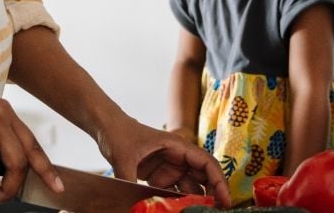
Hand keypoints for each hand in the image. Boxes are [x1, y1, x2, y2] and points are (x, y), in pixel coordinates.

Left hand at [98, 116, 230, 207]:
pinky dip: (179, 204)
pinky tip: (178, 212)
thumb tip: (133, 202)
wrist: (108, 128)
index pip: (206, 163)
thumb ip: (129, 179)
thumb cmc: (120, 133)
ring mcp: (170, 169)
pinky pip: (175, 193)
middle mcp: (178, 158)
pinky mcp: (160, 177)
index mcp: (177, 146)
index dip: (219, 181)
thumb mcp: (123, 157)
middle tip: (216, 212)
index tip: (225, 199)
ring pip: (191, 188)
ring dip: (195, 202)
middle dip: (212, 195)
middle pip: (204, 177)